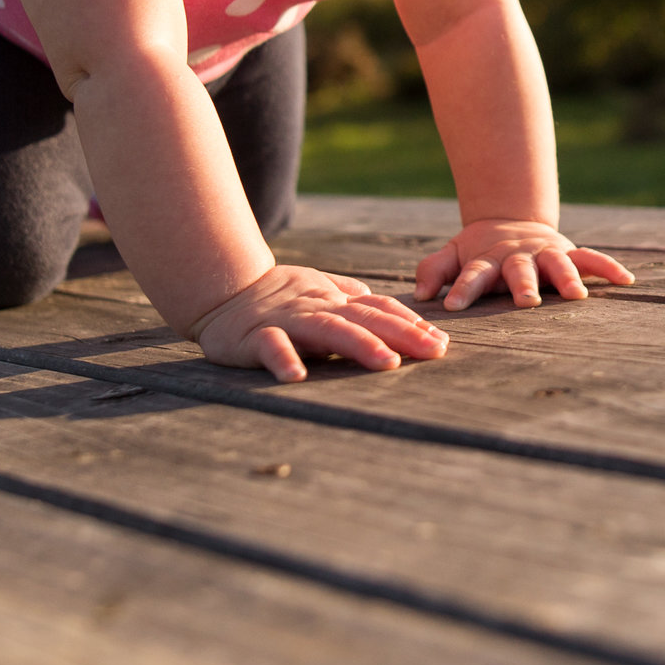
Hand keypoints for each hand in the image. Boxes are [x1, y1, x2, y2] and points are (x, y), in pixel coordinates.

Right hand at [186, 263, 448, 382]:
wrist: (223, 288)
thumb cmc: (278, 295)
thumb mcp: (322, 292)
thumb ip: (355, 300)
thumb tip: (396, 311)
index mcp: (335, 301)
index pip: (379, 310)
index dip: (411, 324)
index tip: (441, 343)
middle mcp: (318, 307)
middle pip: (365, 319)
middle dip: (401, 334)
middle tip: (433, 352)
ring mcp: (288, 320)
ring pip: (328, 329)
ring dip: (359, 345)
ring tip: (387, 362)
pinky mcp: (255, 336)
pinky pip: (270, 346)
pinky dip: (283, 358)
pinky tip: (296, 377)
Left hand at [413, 219, 635, 311]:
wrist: (510, 222)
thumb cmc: (478, 250)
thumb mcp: (452, 255)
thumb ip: (434, 270)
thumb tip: (421, 294)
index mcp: (487, 260)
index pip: (471, 274)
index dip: (462, 289)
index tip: (451, 305)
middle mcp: (518, 257)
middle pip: (519, 270)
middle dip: (522, 284)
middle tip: (525, 301)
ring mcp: (545, 254)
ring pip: (558, 264)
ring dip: (567, 278)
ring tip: (577, 296)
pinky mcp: (569, 253)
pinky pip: (592, 259)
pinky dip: (608, 268)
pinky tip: (627, 280)